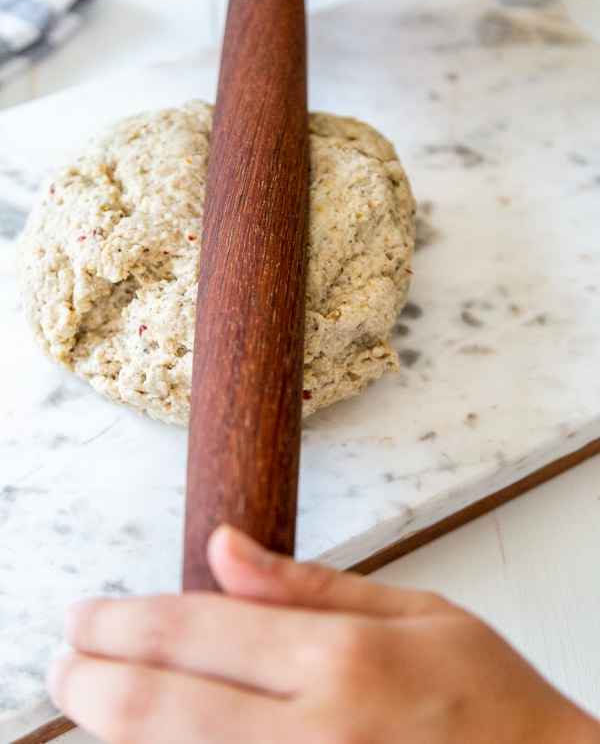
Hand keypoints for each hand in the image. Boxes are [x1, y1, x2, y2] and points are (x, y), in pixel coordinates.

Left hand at [48, 525, 599, 743]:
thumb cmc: (489, 702)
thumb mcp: (415, 612)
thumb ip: (308, 586)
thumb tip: (225, 547)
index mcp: (341, 660)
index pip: (195, 629)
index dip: (121, 620)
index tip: (84, 615)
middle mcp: (312, 734)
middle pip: (158, 706)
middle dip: (89, 680)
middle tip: (62, 662)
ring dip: (115, 729)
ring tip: (90, 699)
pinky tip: (154, 741)